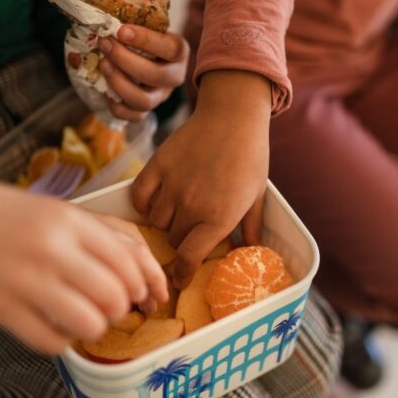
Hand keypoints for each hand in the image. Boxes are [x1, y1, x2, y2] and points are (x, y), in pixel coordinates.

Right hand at [0, 173, 167, 354]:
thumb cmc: (2, 211)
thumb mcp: (57, 209)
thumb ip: (103, 232)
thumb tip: (145, 264)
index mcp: (69, 220)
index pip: (130, 262)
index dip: (147, 285)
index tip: (146, 295)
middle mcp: (51, 249)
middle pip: (115, 297)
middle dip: (122, 309)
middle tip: (112, 307)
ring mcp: (24, 280)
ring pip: (89, 324)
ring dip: (94, 328)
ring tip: (83, 317)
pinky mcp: (0, 309)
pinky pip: (51, 342)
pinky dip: (61, 340)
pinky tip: (54, 325)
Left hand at [98, 25, 189, 121]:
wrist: (144, 56)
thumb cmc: (141, 37)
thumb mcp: (144, 26)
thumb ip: (133, 24)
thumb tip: (104, 20)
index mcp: (179, 52)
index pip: (170, 49)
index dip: (145, 40)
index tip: (121, 30)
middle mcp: (174, 77)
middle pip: (155, 76)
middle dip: (125, 60)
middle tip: (105, 44)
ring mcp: (161, 96)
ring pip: (144, 101)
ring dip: (119, 83)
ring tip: (103, 65)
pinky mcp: (147, 111)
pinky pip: (133, 117)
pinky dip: (116, 106)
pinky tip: (105, 90)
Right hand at [131, 70, 270, 288]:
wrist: (233, 116)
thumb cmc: (250, 157)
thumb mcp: (256, 196)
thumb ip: (250, 228)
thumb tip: (250, 252)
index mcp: (218, 217)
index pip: (189, 258)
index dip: (182, 274)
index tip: (178, 280)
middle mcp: (192, 206)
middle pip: (173, 240)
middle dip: (181, 242)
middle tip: (189, 233)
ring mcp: (172, 186)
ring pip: (156, 222)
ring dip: (165, 223)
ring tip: (177, 213)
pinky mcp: (157, 167)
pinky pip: (141, 198)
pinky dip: (145, 204)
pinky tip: (156, 202)